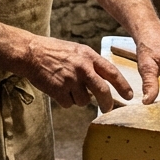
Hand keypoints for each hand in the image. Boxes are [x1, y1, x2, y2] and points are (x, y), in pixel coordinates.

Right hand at [17, 36, 133, 111]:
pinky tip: (56, 90)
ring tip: (65, 87)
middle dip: (107, 103)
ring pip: (84, 100)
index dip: (123, 86)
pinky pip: (69, 104)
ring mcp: (71, 79)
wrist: (30, 53)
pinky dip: (64, 100)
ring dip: (77, 98)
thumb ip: (89, 64)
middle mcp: (82, 68)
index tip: (129, 96)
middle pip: (103, 91)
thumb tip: (101, 82)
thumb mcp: (76, 51)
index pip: (112, 73)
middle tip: (107, 109)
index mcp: (88, 56)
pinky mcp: (59, 90)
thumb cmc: (52, 51)